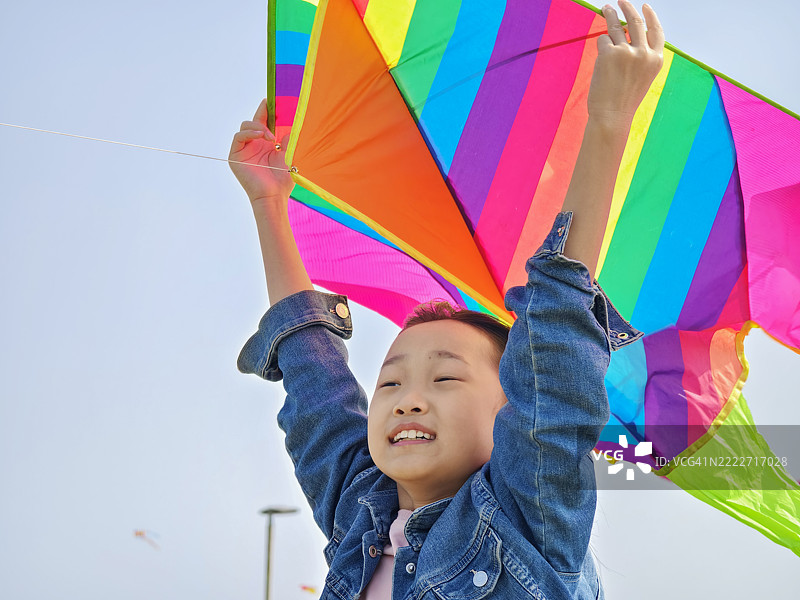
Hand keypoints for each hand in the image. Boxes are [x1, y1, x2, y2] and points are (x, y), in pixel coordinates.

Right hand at [228, 98, 294, 206]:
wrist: (274, 195)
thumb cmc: (284, 179)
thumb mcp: (290, 153)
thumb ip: (289, 137)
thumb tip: (293, 122)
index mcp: (266, 144)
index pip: (264, 122)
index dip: (267, 110)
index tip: (272, 100)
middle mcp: (254, 145)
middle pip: (253, 121)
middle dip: (262, 114)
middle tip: (272, 111)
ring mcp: (244, 150)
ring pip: (245, 126)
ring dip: (258, 127)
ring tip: (271, 137)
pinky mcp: (235, 156)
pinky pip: (239, 137)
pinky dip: (249, 133)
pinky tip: (261, 136)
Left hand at [588, 1, 663, 128]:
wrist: (612, 115)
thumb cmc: (623, 99)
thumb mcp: (640, 76)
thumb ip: (639, 55)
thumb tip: (624, 32)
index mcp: (656, 60)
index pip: (656, 31)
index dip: (650, 16)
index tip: (644, 6)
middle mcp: (644, 53)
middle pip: (636, 22)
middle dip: (628, 8)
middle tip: (621, 1)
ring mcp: (627, 52)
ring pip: (616, 27)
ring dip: (610, 15)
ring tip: (605, 9)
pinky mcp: (609, 53)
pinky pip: (602, 40)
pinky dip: (601, 45)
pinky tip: (601, 57)